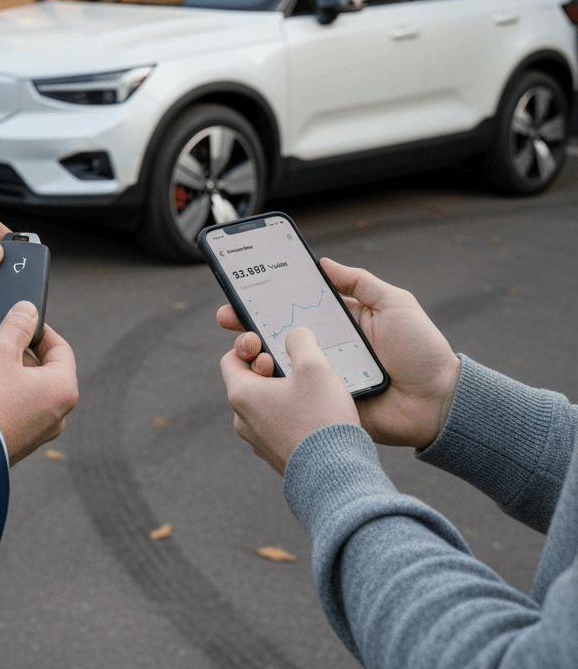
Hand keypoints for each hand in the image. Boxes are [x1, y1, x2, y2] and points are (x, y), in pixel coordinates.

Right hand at [0, 302, 78, 465]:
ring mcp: (34, 431)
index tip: (20, 319)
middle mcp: (54, 414)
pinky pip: (4, 407)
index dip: (39, 329)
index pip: (60, 349)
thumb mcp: (0, 350)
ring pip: (15, 387)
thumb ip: (17, 325)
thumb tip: (29, 310)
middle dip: (5, 348)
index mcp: (62, 390)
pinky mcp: (12, 441)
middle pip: (34, 368)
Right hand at [218, 258, 460, 450]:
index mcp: (340, 324)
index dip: (269, 299)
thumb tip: (324, 263)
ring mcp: (323, 378)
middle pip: (279, 335)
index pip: (297, 307)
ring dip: (259, 355)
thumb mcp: (395, 304)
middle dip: (250, 326)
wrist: (439, 403)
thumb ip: (360, 282)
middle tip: (229, 318)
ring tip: (246, 347)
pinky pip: (296, 395)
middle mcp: (327, 349)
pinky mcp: (325, 404)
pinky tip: (261, 377)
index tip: (243, 290)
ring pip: (281, 365)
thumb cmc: (422, 350)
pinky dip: (277, 388)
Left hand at [220, 327, 359, 473]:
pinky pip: (278, 426)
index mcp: (241, 395)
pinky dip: (292, 415)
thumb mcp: (314, 366)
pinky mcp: (276, 456)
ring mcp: (258, 441)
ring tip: (312, 392)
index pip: (230, 359)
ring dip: (284, 392)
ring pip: (265, 404)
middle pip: (249, 381)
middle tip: (298, 369)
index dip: (250, 346)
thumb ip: (300, 340)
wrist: (336, 478)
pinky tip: (317, 415)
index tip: (272, 348)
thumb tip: (294, 334)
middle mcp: (242, 420)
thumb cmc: (321, 419)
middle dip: (272, 368)